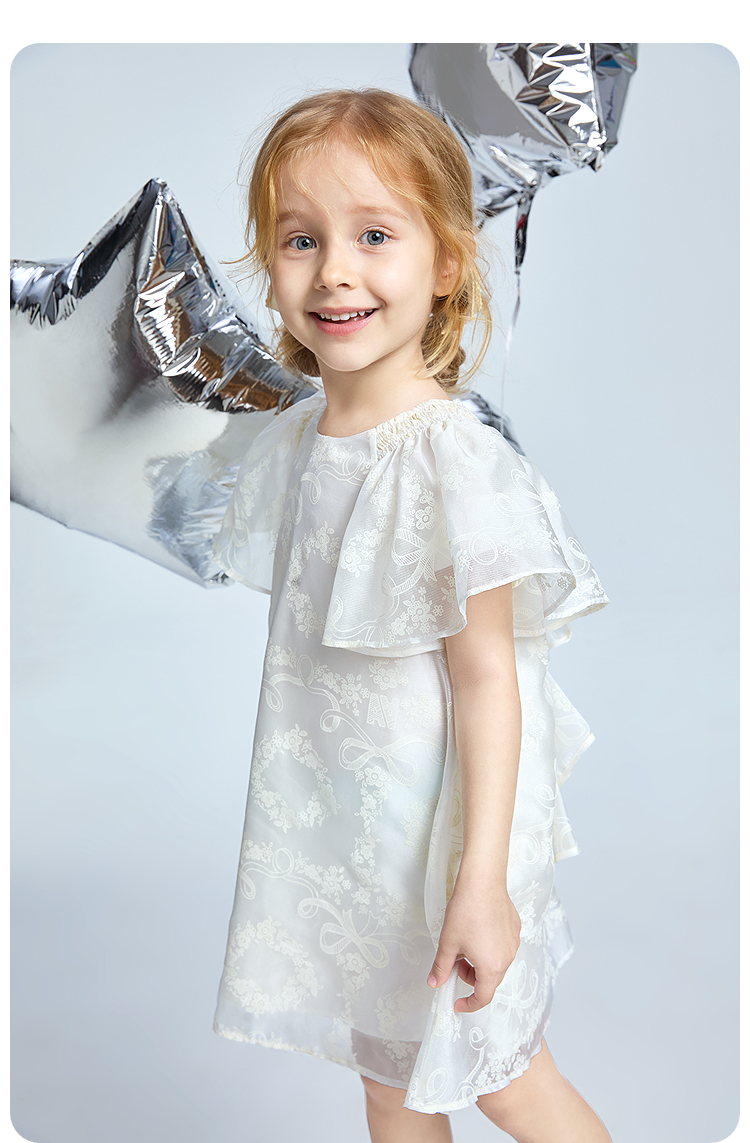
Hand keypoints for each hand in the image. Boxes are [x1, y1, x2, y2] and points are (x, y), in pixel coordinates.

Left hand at [427, 879, 520, 1012]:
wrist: (483, 882)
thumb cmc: (466, 912)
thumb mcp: (448, 943)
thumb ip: (441, 968)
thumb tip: (434, 983)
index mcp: (492, 968)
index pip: (483, 997)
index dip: (469, 1004)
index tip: (457, 1002)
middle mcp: (507, 958)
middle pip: (489, 980)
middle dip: (470, 977)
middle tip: (454, 962)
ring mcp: (513, 943)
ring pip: (496, 963)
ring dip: (479, 962)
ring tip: (464, 943)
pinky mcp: (515, 928)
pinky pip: (502, 946)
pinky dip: (489, 947)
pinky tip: (477, 930)